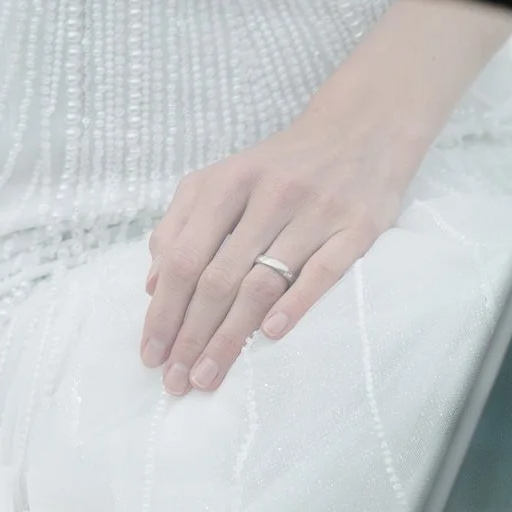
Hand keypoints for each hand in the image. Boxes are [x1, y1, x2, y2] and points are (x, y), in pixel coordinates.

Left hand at [141, 106, 419, 397]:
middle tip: (176, 382)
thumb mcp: (226, 177)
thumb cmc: (281, 166)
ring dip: (230, 337)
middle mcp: (269, 193)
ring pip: (263, 282)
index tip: (151, 354)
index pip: (184, 255)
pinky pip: (324, 272)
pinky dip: (295, 304)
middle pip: (218, 276)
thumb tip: (152, 284)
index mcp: (229, 180)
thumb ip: (183, 221)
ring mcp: (315, 209)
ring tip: (209, 376)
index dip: (164, 309)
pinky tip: (270, 335)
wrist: (361, 130)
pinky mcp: (358, 226)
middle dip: (191, 335)